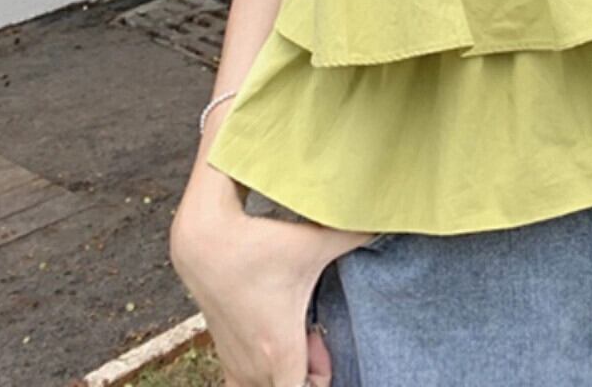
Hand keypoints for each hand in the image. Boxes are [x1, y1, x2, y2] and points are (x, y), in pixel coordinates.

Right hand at [170, 196, 377, 385]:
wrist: (204, 241)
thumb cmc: (258, 245)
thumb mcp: (314, 241)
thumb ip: (356, 234)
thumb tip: (387, 221)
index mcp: (280, 352)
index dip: (323, 382)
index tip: (332, 364)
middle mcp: (256, 367)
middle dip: (315, 373)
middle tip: (321, 337)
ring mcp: (237, 363)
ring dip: (290, 371)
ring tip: (303, 336)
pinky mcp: (225, 353)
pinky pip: (245, 385)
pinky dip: (265, 374)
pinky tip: (277, 340)